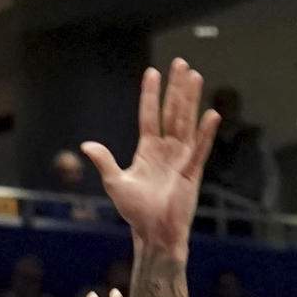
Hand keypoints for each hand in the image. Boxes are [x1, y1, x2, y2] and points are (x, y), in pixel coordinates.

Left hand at [81, 58, 219, 253]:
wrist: (153, 233)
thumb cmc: (135, 212)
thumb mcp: (116, 183)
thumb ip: (104, 161)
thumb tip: (86, 145)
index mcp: (147, 150)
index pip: (149, 115)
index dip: (150, 95)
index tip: (152, 72)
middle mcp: (166, 150)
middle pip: (172, 112)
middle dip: (175, 88)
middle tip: (180, 63)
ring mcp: (181, 158)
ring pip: (186, 122)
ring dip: (190, 100)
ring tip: (195, 76)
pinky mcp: (192, 171)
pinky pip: (200, 148)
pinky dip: (205, 132)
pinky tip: (210, 114)